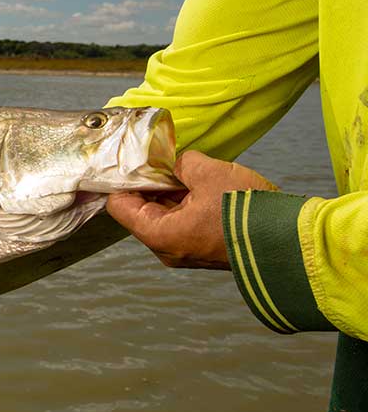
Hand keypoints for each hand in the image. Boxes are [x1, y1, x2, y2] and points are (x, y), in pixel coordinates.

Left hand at [106, 150, 277, 269]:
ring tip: (182, 169)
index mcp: (159, 235)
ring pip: (164, 216)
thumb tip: (178, 164)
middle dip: (148, 184)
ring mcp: (186, 251)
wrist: (291, 240)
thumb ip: (183, 164)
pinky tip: (198, 184)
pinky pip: (184, 222)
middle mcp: (167, 249)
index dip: (122, 180)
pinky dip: (186, 203)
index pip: (120, 206)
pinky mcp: (204, 248)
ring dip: (170, 192)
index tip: (131, 160)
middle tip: (159, 159)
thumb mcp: (209, 173)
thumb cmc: (248, 212)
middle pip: (141, 211)